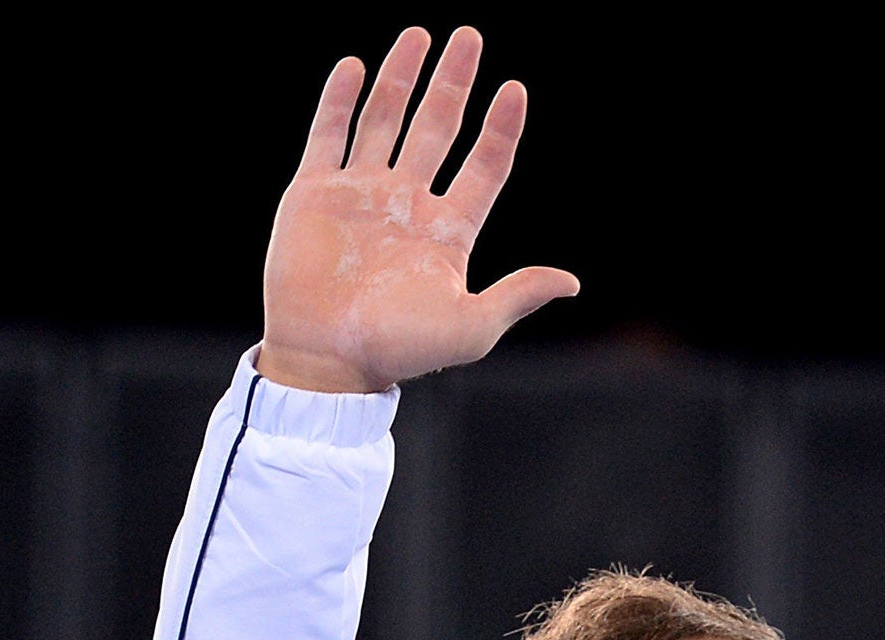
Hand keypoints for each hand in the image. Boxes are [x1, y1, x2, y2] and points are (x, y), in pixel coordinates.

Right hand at [258, 27, 578, 392]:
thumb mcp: (471, 327)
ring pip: (385, 120)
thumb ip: (517, 295)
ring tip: (420, 34)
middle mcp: (407, 204)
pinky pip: (328, 134)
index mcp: (447, 232)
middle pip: (438, 129)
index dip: (500, 129)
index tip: (515, 89)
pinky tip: (356, 66)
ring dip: (402, 78)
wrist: (329, 359)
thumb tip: (570, 282)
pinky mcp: (315, 194)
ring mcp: (360, 194)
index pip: (484, 167)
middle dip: (454, 84)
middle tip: (470, 37)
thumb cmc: (401, 350)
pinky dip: (340, 99)